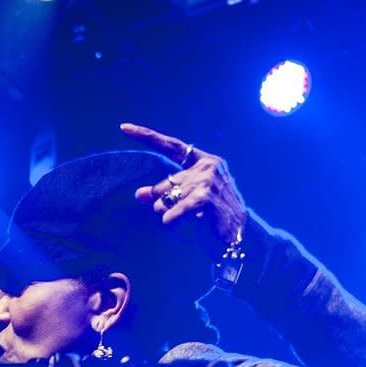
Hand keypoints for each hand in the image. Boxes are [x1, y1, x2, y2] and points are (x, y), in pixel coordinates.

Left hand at [121, 122, 247, 251]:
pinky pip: (172, 211)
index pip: (172, 146)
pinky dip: (170, 221)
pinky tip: (174, 226)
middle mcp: (208, 166)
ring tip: (182, 222)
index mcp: (205, 162)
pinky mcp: (205, 197)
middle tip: (176, 215)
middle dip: (163, 202)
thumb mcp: (189, 202)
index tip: (123, 128)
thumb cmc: (215, 219)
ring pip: (166, 198)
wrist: (241, 238)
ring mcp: (208, 181)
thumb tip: (139, 193)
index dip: (147, 136)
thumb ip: (167, 194)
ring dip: (168, 214)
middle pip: (165, 183)